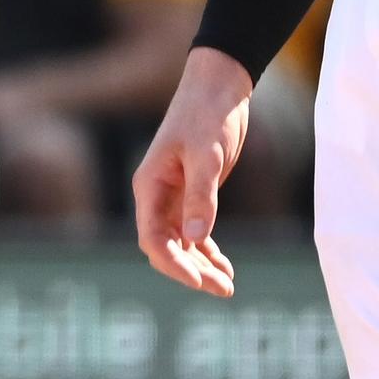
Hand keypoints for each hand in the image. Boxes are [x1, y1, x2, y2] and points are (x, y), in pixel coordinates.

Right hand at [133, 47, 257, 296]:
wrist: (219, 88)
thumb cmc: (208, 115)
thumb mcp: (208, 155)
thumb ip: (201, 196)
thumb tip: (196, 239)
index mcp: (149, 186)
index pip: (153, 238)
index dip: (173, 264)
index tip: (198, 281)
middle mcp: (157, 196)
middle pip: (167, 248)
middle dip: (192, 271)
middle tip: (225, 290)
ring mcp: (174, 197)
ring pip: (182, 244)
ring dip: (202, 266)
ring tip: (229, 285)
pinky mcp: (193, 194)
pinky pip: (194, 233)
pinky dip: (208, 251)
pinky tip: (226, 265)